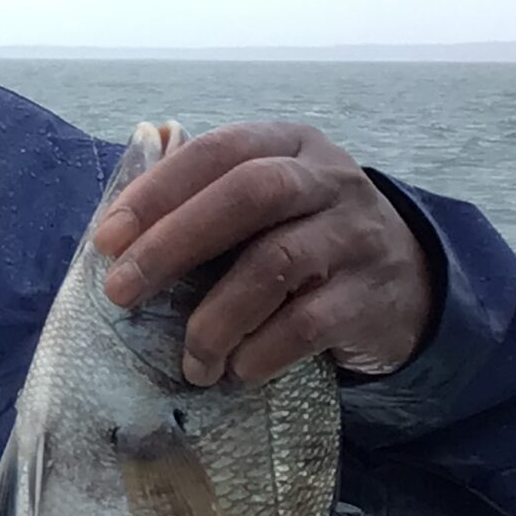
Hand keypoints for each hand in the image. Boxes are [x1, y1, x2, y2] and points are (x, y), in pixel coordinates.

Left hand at [90, 121, 437, 385]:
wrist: (409, 286)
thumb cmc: (305, 240)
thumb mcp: (267, 206)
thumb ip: (203, 201)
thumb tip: (114, 228)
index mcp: (291, 146)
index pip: (218, 152)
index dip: (156, 193)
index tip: (106, 240)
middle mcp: (330, 180)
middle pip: (249, 194)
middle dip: (172, 243)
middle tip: (121, 293)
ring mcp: (357, 235)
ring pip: (274, 263)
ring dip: (215, 319)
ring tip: (191, 360)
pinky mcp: (371, 295)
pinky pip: (306, 323)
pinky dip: (259, 351)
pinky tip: (236, 369)